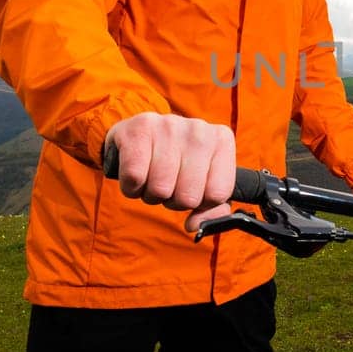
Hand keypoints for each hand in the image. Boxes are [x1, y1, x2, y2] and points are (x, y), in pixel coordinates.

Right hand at [104, 113, 235, 232]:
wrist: (140, 133)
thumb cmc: (176, 161)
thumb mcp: (201, 181)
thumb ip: (210, 209)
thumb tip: (195, 225)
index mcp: (221, 140)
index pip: (217, 195)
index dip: (200, 202)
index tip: (191, 188)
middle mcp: (199, 129)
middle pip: (188, 197)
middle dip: (173, 200)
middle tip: (168, 183)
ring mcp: (169, 125)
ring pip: (160, 189)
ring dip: (151, 194)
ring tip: (151, 176)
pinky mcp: (139, 128)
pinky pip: (135, 177)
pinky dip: (131, 186)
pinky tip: (135, 172)